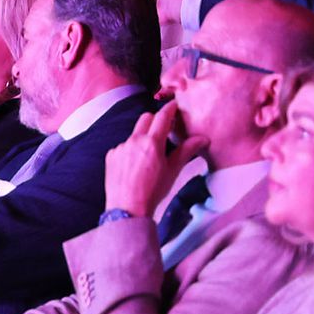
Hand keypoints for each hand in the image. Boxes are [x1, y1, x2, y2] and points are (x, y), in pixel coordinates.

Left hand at [104, 102, 207, 217]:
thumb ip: (186, 150)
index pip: (162, 116)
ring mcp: (120, 147)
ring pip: (134, 134)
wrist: (128, 208)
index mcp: (152, 142)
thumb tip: (202, 138)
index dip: (170, 109)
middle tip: (165, 130)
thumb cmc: (153, 191)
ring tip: (150, 157)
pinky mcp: (111, 155)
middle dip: (156, 120)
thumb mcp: (173, 170)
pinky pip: (123, 146)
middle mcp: (134, 140)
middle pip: (146, 118)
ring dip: (143, 138)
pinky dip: (131, 151)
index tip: (174, 106)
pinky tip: (135, 166)